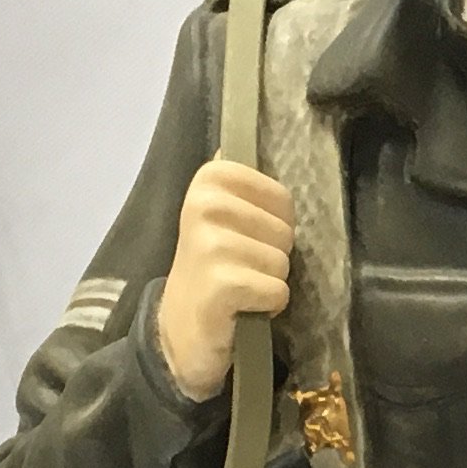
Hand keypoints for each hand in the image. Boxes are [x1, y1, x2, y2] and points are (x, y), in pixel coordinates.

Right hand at [156, 158, 292, 402]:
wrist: (181, 329)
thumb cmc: (213, 269)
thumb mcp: (224, 217)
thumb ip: (241, 185)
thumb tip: (241, 138)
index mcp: (209, 179)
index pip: (282, 198)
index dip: (276, 225)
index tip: (247, 238)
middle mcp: (204, 206)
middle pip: (286, 231)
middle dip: (272, 255)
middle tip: (240, 268)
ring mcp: (210, 245)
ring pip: (282, 262)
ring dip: (269, 283)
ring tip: (239, 287)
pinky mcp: (220, 284)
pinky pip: (277, 291)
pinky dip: (268, 306)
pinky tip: (241, 308)